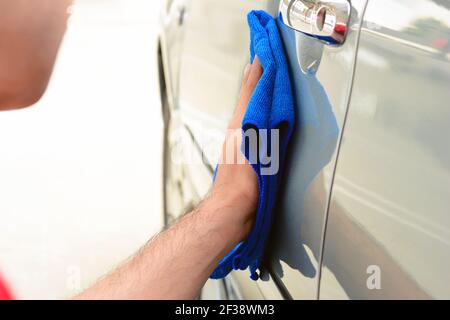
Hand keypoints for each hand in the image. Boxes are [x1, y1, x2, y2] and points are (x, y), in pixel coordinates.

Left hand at [211, 58, 261, 239]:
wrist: (232, 210)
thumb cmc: (244, 185)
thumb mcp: (255, 148)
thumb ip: (260, 120)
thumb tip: (262, 93)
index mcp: (241, 125)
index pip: (250, 89)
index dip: (257, 70)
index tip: (263, 51)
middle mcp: (239, 130)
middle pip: (248, 97)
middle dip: (256, 77)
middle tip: (263, 59)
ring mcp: (241, 142)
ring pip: (249, 109)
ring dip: (256, 92)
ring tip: (263, 79)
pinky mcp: (246, 154)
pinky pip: (252, 124)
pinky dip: (258, 112)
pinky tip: (263, 114)